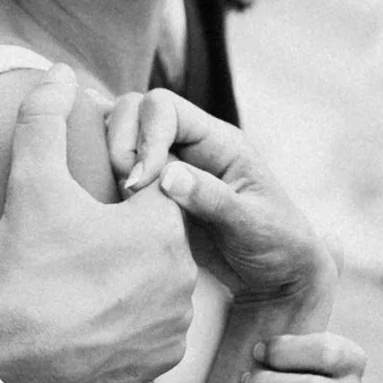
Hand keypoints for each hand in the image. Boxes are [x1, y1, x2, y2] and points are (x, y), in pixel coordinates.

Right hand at [0, 67, 198, 382]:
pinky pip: (151, 332)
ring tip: (79, 290)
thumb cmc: (26, 268)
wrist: (9, 360)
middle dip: (120, 242)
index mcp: (162, 226)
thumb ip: (45, 119)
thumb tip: (58, 72)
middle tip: (72, 254)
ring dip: (125, 285)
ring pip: (153, 287)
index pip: (148, 192)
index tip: (81, 215)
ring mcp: (175, 323)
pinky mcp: (163, 362)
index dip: (113, 198)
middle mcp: (182, 275)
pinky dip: (127, 327)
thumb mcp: (31, 183)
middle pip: (153, 241)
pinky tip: (92, 324)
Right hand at [104, 90, 333, 307]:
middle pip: (134, 111)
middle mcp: (189, 145)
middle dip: (120, 145)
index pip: (164, 108)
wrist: (276, 275)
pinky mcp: (153, 193)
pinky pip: (119, 171)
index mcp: (217, 140)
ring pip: (120, 137)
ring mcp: (168, 166)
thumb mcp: (251, 223)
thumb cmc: (276, 243)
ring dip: (110, 163)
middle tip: (129, 193)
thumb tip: (167, 176)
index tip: (141, 185)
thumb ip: (212, 198)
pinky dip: (106, 180)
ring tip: (123, 203)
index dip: (144, 138)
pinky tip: (113, 208)